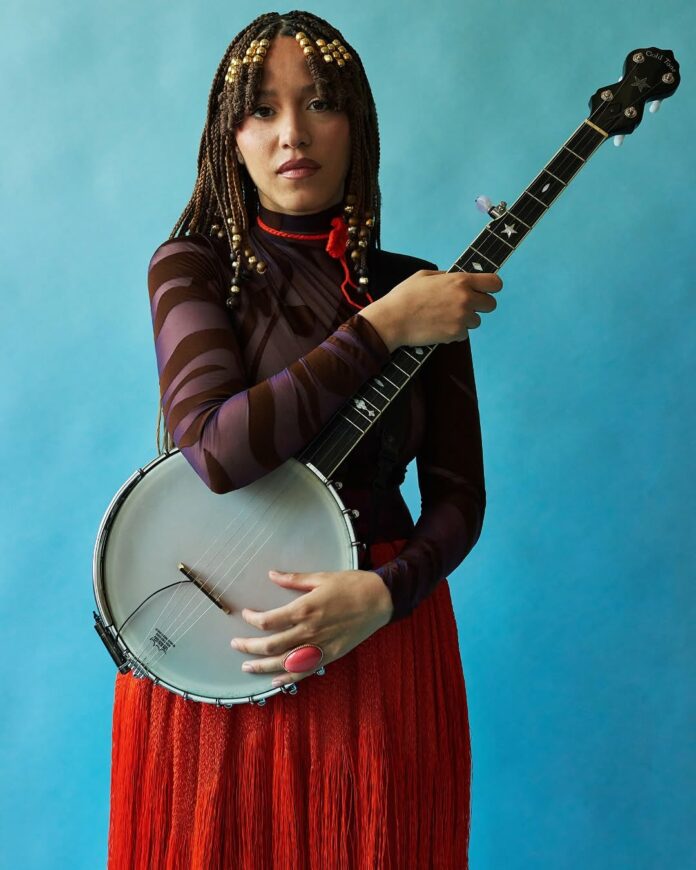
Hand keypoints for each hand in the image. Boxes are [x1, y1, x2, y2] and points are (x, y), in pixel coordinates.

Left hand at [230, 568, 393, 687]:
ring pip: (283, 662)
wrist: (380, 600)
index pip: (269, 620)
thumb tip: (272, 574)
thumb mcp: (321, 577)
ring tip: (246, 666)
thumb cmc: (352, 585)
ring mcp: (319, 646)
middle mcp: (309, 630)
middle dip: (249, 646)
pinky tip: (274, 679)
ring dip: (262, 665)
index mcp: (304, 609)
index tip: (245, 614)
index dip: (252, 619)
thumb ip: (294, 579)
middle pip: (270, 645)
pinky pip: (304, 671)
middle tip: (235, 645)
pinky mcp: (329, 656)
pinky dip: (287, 677)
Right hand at [359, 269, 502, 350]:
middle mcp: (466, 299)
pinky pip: (463, 334)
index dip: (491, 287)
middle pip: (491, 305)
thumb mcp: (425, 275)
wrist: (393, 320)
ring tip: (445, 318)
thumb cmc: (405, 296)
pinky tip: (439, 327)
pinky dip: (454, 332)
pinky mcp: (456, 334)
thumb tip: (455, 278)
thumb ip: (446, 276)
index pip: (494, 283)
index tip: (484, 291)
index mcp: (460, 281)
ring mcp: (462, 318)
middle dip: (480, 306)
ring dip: (465, 320)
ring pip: (476, 321)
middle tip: (463, 307)